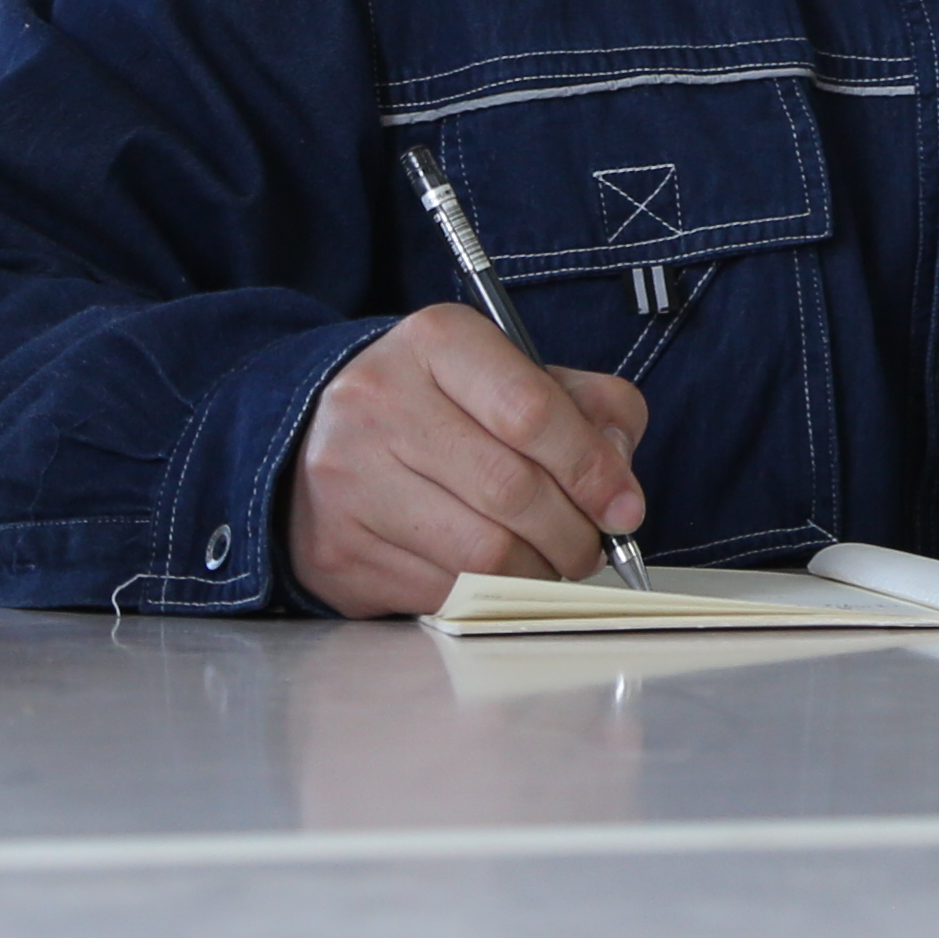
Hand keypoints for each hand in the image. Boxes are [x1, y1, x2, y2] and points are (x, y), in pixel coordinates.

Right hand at [287, 306, 653, 617]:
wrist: (314, 435)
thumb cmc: (437, 407)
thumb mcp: (510, 374)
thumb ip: (585, 408)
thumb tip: (620, 484)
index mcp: (436, 341)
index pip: (531, 410)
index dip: (592, 468)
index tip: (624, 507)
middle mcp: (380, 402)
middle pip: (512, 491)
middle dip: (573, 534)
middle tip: (592, 548)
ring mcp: (350, 480)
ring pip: (482, 554)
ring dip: (538, 574)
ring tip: (550, 564)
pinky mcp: (338, 551)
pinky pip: (444, 594)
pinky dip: (488, 596)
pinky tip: (496, 577)